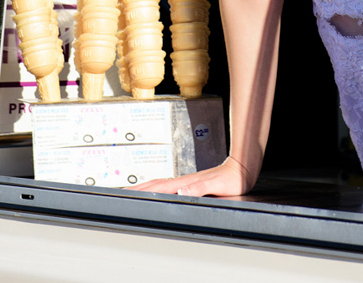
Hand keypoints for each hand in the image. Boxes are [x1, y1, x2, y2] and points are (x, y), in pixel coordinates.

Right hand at [134, 155, 253, 196]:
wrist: (241, 169)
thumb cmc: (232, 178)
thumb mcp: (218, 185)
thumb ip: (200, 187)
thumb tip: (181, 190)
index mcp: (186, 183)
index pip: (159, 188)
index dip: (142, 191)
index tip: (126, 194)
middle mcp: (183, 181)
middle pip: (154, 184)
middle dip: (137, 189)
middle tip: (121, 194)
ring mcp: (186, 182)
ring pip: (159, 184)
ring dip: (144, 188)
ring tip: (132, 192)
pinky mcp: (190, 183)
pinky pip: (168, 186)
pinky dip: (156, 189)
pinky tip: (156, 192)